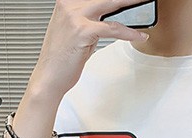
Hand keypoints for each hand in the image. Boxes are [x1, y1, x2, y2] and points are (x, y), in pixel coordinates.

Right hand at [29, 0, 148, 102]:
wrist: (49, 77)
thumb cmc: (60, 59)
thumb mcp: (75, 33)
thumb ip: (90, 22)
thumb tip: (110, 20)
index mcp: (66, 2)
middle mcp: (69, 5)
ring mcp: (75, 16)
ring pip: (110, 5)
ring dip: (130, 5)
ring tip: (143, 5)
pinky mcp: (82, 31)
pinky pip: (112, 29)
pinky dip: (128, 33)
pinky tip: (138, 36)